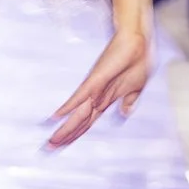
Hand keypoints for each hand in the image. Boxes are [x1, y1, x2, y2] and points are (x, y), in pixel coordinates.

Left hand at [48, 25, 150, 147]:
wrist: (139, 39)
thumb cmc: (138, 59)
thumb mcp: (136, 87)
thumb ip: (128, 101)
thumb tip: (124, 113)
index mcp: (105, 100)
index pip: (87, 122)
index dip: (75, 134)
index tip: (62, 145)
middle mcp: (97, 96)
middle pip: (79, 122)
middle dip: (65, 136)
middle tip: (48, 149)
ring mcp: (95, 88)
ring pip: (77, 114)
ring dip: (65, 129)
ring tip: (50, 142)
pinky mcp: (96, 79)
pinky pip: (80, 96)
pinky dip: (68, 107)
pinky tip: (55, 117)